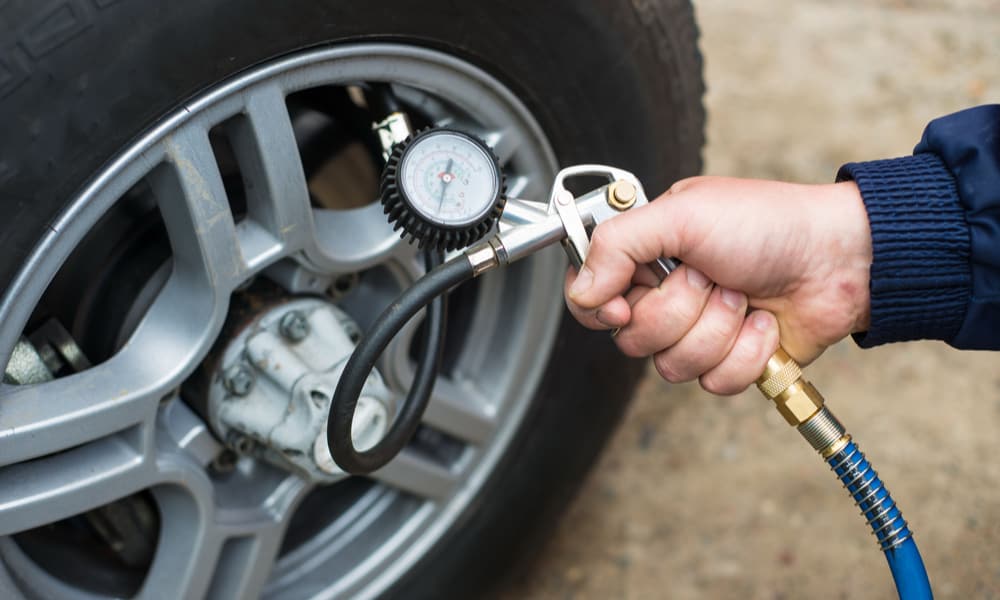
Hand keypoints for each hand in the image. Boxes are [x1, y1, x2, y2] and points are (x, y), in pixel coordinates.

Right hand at [564, 176, 871, 393]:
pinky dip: (746, 353)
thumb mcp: (683, 214)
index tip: (628, 301)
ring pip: (673, 365)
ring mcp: (697, 332)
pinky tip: (763, 323)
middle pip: (633, 338)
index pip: (591, 299)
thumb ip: (619, 244)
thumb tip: (581, 290)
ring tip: (743, 296)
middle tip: (711, 277)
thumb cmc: (768, 224)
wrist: (838, 258)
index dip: (604, 308)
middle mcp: (665, 296)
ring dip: (718, 330)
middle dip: (681, 310)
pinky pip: (715, 382)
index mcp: (645, 256)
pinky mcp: (730, 361)